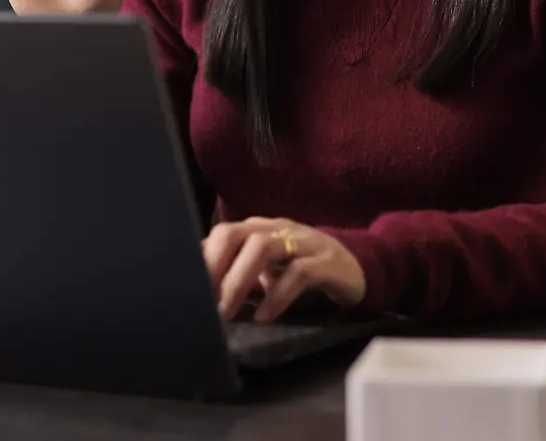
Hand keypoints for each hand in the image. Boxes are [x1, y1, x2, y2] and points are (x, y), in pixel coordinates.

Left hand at [202, 217, 365, 322]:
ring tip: (226, 312)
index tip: (185, 291)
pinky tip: (264, 317)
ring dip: (238, 281)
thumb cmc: (304, 270)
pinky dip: (277, 296)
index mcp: (258, 230)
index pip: (221, 235)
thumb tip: (200, 294)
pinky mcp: (327, 261)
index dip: (201, 261)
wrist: (359, 268)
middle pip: (235, 234)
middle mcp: (277, 229)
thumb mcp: (268, 271)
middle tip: (202, 301)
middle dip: (214, 267)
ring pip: (263, 247)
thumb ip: (239, 274)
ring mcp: (303, 242)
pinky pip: (298, 273)